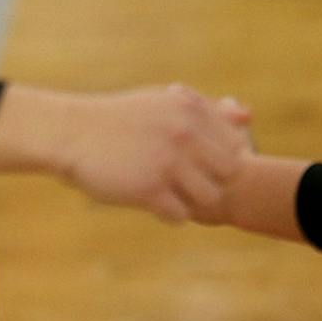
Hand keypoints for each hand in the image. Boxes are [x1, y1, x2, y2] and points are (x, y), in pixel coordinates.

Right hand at [0, 83, 251, 224]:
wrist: (71, 133)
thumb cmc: (122, 120)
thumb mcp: (165, 104)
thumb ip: (208, 111)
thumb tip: (250, 117)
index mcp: (191, 108)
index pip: (237, 146)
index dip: (221, 159)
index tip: (197, 160)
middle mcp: (184, 132)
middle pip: (230, 175)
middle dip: (213, 180)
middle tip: (186, 181)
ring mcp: (168, 161)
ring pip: (211, 199)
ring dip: (194, 200)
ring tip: (169, 191)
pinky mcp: (150, 189)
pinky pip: (181, 216)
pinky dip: (169, 213)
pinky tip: (149, 199)